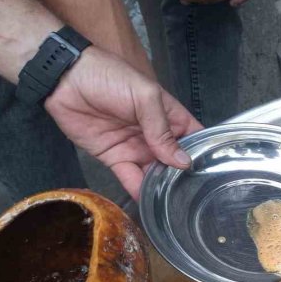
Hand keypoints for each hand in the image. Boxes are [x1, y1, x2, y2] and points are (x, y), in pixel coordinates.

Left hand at [44, 47, 202, 199]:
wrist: (66, 80)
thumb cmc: (110, 78)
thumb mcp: (144, 96)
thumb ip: (162, 129)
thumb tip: (182, 161)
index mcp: (168, 115)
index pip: (193, 137)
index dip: (203, 153)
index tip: (215, 173)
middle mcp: (155, 135)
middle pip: (175, 161)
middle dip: (183, 177)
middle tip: (195, 196)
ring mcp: (135, 148)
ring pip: (155, 173)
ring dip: (163, 186)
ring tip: (173, 203)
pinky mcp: (114, 158)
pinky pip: (130, 177)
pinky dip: (139, 189)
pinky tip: (149, 202)